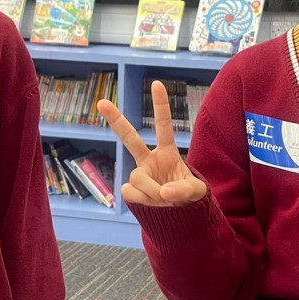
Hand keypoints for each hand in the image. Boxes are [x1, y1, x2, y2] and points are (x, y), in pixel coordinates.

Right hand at [96, 80, 206, 206]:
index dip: (160, 105)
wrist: (178, 216)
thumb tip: (163, 193)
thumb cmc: (189, 197)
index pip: (163, 126)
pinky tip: (152, 204)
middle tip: (101, 102)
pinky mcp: (131, 190)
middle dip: (115, 120)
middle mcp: (149, 160)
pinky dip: (144, 201)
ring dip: (151, 191)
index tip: (156, 83)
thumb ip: (184, 190)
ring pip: (137, 178)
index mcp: (167, 153)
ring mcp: (139, 174)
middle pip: (130, 137)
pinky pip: (131, 193)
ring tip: (163, 200)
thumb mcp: (196, 192)